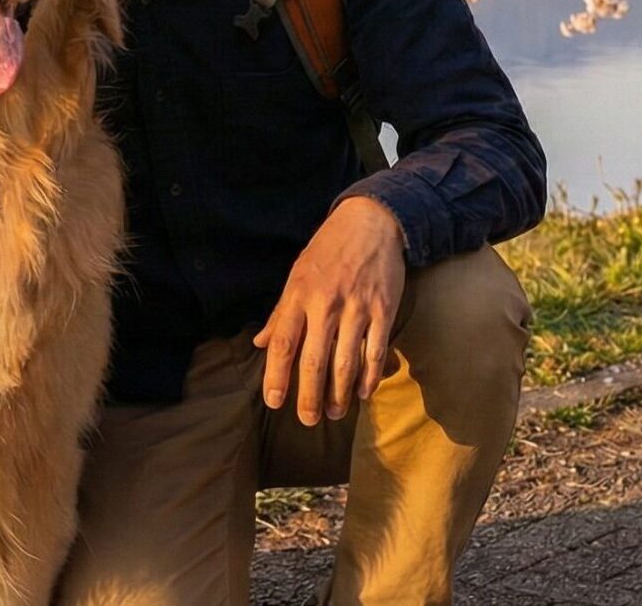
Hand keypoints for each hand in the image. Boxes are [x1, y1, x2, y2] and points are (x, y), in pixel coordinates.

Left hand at [255, 196, 406, 425]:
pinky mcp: (383, 310)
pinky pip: (376, 351)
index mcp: (299, 295)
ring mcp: (356, 308)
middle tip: (306, 420)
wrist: (370, 223)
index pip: (283, 343)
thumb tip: (258, 343)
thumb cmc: (328, 251)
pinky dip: (370, 376)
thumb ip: (280, 313)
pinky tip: (364, 393)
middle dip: (308, 395)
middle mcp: (325, 304)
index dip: (276, 375)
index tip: (274, 401)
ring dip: (339, 393)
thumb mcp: (297, 275)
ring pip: (346, 362)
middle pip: (314, 360)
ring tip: (333, 413)